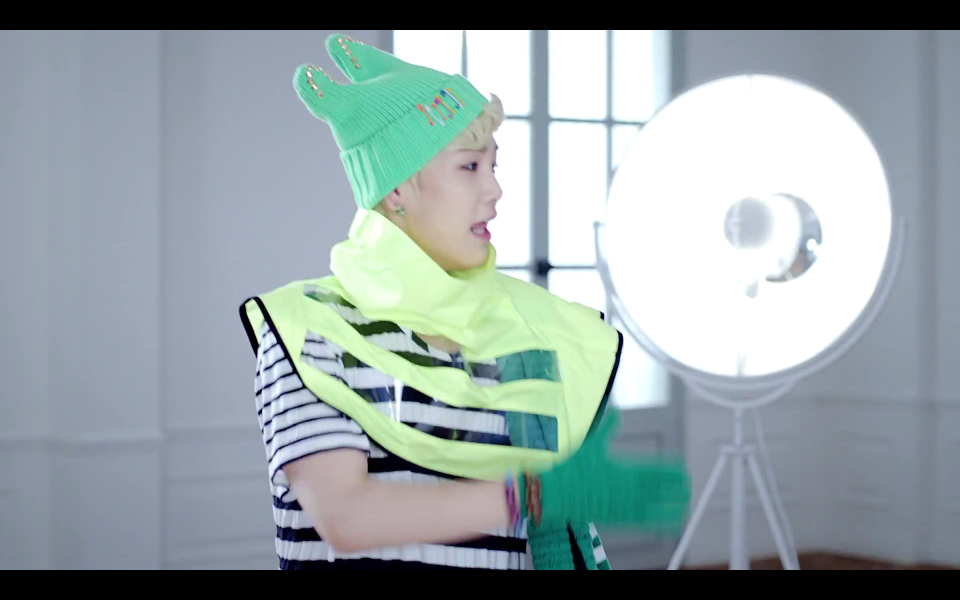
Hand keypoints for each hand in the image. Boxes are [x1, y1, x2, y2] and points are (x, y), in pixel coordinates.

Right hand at [520, 411, 690, 531]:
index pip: (656, 470)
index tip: (684, 470)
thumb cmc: (571, 467)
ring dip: (672, 506)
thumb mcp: (590, 443)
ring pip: (655, 507)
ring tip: (685, 505)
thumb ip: (606, 427)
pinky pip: (643, 521)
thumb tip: (615, 411)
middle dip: (676, 489)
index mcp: (624, 469)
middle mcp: (628, 489)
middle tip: (689, 487)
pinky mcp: (616, 518)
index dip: (672, 471)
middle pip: (660, 490)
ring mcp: (623, 505)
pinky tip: (669, 523)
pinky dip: (658, 521)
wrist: (554, 493)